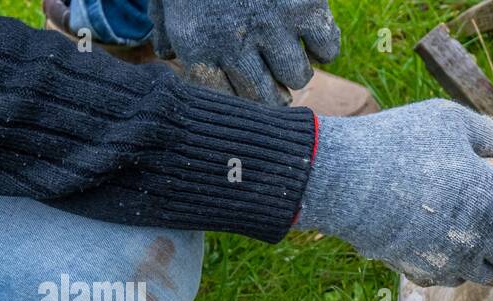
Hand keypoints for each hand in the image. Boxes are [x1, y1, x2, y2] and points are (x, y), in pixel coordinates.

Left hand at [149, 0, 340, 103]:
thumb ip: (165, 26)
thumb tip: (168, 55)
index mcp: (200, 44)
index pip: (229, 98)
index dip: (241, 95)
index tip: (248, 85)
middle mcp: (237, 42)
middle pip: (267, 98)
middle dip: (272, 91)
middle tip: (273, 75)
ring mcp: (274, 24)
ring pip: (299, 76)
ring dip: (295, 67)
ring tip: (288, 48)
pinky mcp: (306, 5)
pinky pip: (327, 48)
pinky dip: (323, 44)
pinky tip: (309, 30)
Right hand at [296, 101, 492, 287]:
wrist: (341, 179)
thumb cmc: (398, 143)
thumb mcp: (451, 123)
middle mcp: (477, 239)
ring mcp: (450, 261)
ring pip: (492, 275)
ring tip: (479, 230)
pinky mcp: (423, 273)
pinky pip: (457, 279)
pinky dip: (461, 266)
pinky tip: (448, 241)